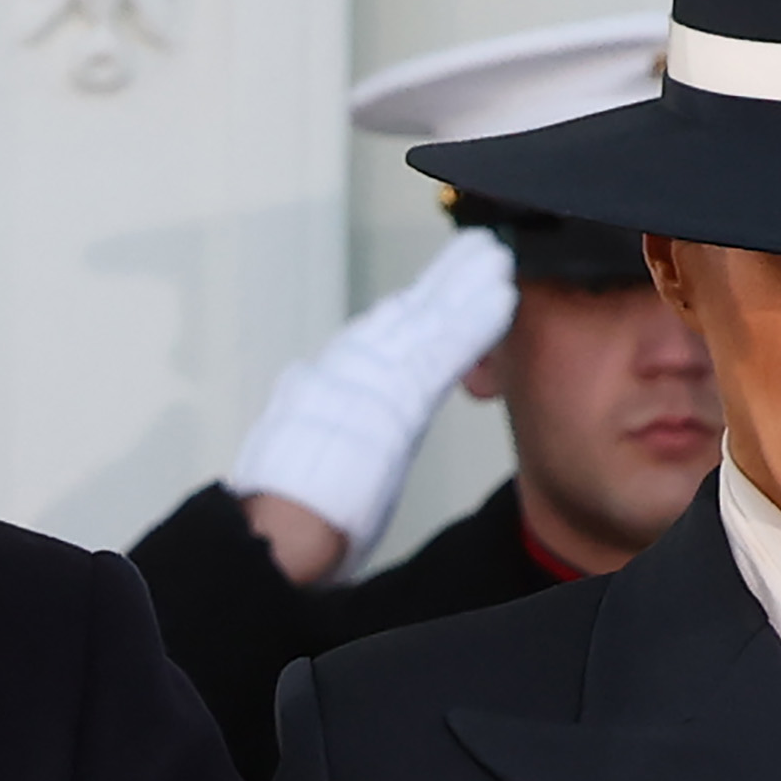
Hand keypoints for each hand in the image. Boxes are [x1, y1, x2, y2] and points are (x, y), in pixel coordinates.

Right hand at [227, 221, 518, 552]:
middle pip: (402, 319)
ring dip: (461, 288)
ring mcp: (371, 385)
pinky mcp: (398, 403)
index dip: (409, 308)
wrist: (280, 531)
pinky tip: (499, 299)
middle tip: (476, 249)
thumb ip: (299, 413)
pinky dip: (472, 324)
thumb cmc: (286, 511)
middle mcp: (345, 376)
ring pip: (424, 325)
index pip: (375, 340)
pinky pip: (442, 354)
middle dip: (441, 282)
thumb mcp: (285, 450)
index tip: (434, 284)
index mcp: (324, 391)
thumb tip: (299, 383)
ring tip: (492, 259)